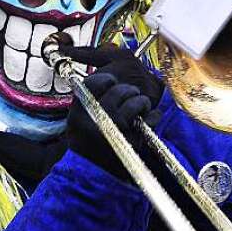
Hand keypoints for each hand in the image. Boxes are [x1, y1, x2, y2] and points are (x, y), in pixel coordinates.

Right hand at [65, 51, 161, 179]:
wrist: (92, 179)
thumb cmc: (88, 145)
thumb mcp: (78, 120)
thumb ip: (87, 93)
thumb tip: (85, 51)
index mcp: (79, 113)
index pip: (95, 82)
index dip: (107, 78)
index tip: (112, 81)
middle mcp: (94, 121)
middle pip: (119, 91)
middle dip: (129, 90)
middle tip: (132, 95)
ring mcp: (113, 132)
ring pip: (134, 102)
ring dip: (141, 102)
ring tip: (140, 107)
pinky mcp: (130, 143)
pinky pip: (148, 119)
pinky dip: (153, 116)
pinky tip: (149, 119)